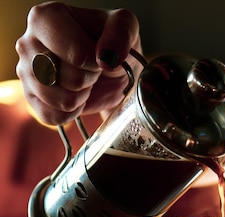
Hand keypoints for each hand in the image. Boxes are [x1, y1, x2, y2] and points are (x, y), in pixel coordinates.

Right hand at [15, 2, 141, 124]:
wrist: (107, 68)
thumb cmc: (111, 43)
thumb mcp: (125, 26)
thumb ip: (120, 33)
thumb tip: (107, 58)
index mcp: (45, 18)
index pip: (77, 55)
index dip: (95, 62)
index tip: (97, 55)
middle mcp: (28, 43)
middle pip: (69, 79)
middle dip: (89, 79)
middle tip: (89, 68)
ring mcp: (26, 73)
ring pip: (61, 101)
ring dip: (80, 97)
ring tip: (82, 81)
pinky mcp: (31, 99)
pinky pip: (53, 117)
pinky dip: (71, 113)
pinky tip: (75, 96)